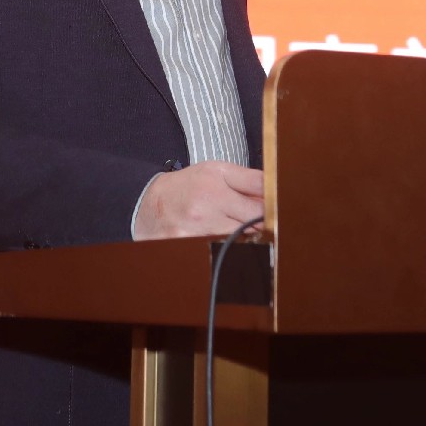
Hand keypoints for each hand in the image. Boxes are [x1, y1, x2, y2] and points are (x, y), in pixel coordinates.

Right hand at [131, 161, 264, 239]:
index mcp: (215, 190)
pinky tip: (223, 242)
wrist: (149, 204)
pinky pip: (218, 254)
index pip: (258, 209)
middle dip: (259, 227)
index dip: (270, 212)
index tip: (274, 212)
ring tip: (235, 230)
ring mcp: (194, 236)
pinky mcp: (187, 251)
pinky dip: (226, 250)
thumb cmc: (188, 186)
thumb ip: (250, 180)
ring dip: (243, 240)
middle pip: (250, 230)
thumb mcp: (218, 171)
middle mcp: (204, 214)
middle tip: (257, 223)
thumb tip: (276, 189)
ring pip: (236, 245)